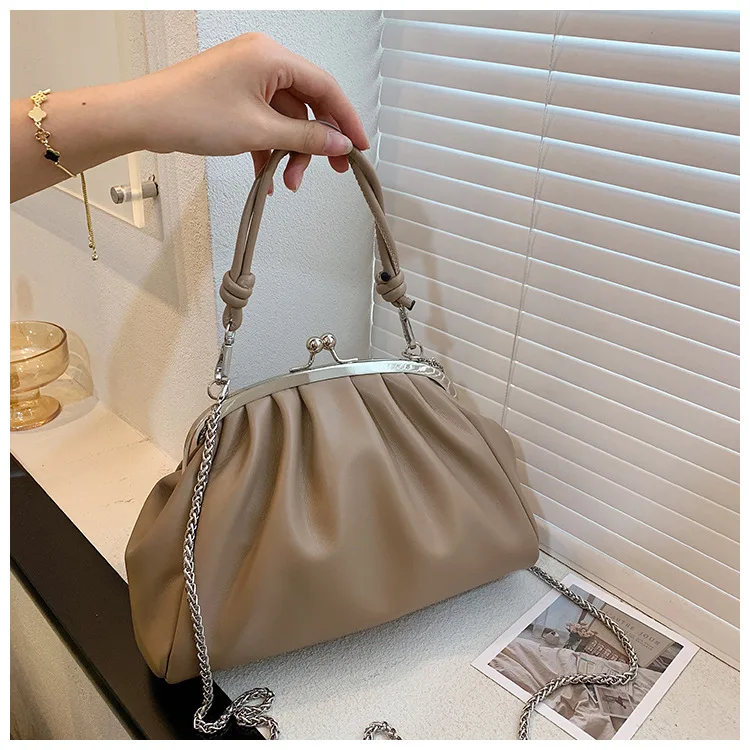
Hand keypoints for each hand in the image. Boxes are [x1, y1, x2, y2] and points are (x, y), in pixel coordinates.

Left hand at [130, 33, 369, 191]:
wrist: (143, 118)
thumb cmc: (191, 113)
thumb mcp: (259, 131)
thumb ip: (306, 137)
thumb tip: (339, 143)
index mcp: (272, 57)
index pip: (325, 87)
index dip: (346, 119)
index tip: (359, 147)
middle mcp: (263, 61)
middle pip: (307, 104)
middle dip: (315, 142)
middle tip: (329, 171)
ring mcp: (248, 78)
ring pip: (287, 118)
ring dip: (290, 151)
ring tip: (286, 181)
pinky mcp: (235, 95)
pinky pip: (266, 122)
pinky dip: (270, 148)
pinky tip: (267, 177)